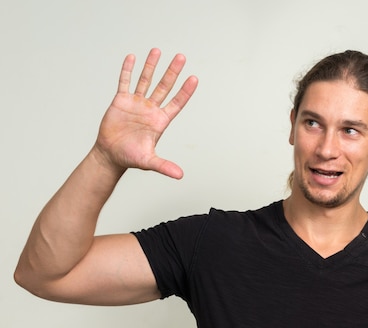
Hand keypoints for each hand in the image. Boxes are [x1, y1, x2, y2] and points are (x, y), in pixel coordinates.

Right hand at [94, 48, 197, 178]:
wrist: (110, 154)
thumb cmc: (131, 157)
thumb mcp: (149, 161)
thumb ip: (165, 166)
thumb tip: (180, 176)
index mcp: (160, 120)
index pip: (176, 102)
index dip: (185, 91)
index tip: (194, 78)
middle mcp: (151, 109)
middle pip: (164, 86)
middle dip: (172, 72)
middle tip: (181, 57)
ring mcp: (136, 103)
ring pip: (146, 80)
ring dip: (152, 66)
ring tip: (158, 50)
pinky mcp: (121, 101)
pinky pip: (125, 82)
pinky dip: (128, 70)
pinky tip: (132, 57)